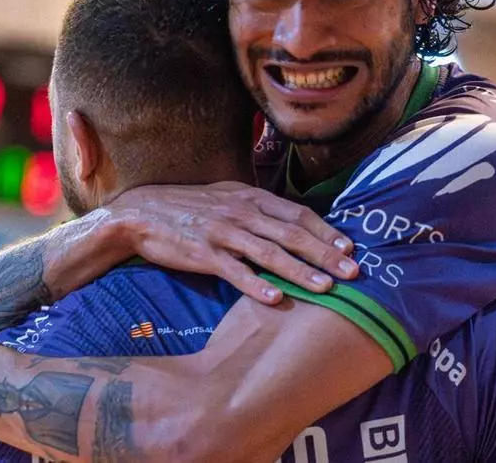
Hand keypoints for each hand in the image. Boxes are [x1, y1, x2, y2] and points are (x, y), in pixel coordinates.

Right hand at [109, 181, 357, 302]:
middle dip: (326, 255)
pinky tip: (275, 299)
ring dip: (301, 272)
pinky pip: (235, 272)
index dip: (326, 231)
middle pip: (293, 235)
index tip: (349, 247)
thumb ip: (257, 207)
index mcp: (251, 198)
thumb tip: (290, 219)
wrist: (141, 213)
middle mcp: (242, 213)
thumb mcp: (226, 196)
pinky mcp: (204, 254)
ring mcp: (223, 233)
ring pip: (270, 254)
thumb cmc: (188, 207)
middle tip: (353, 273)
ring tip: (326, 289)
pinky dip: (256, 286)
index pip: (298, 214)